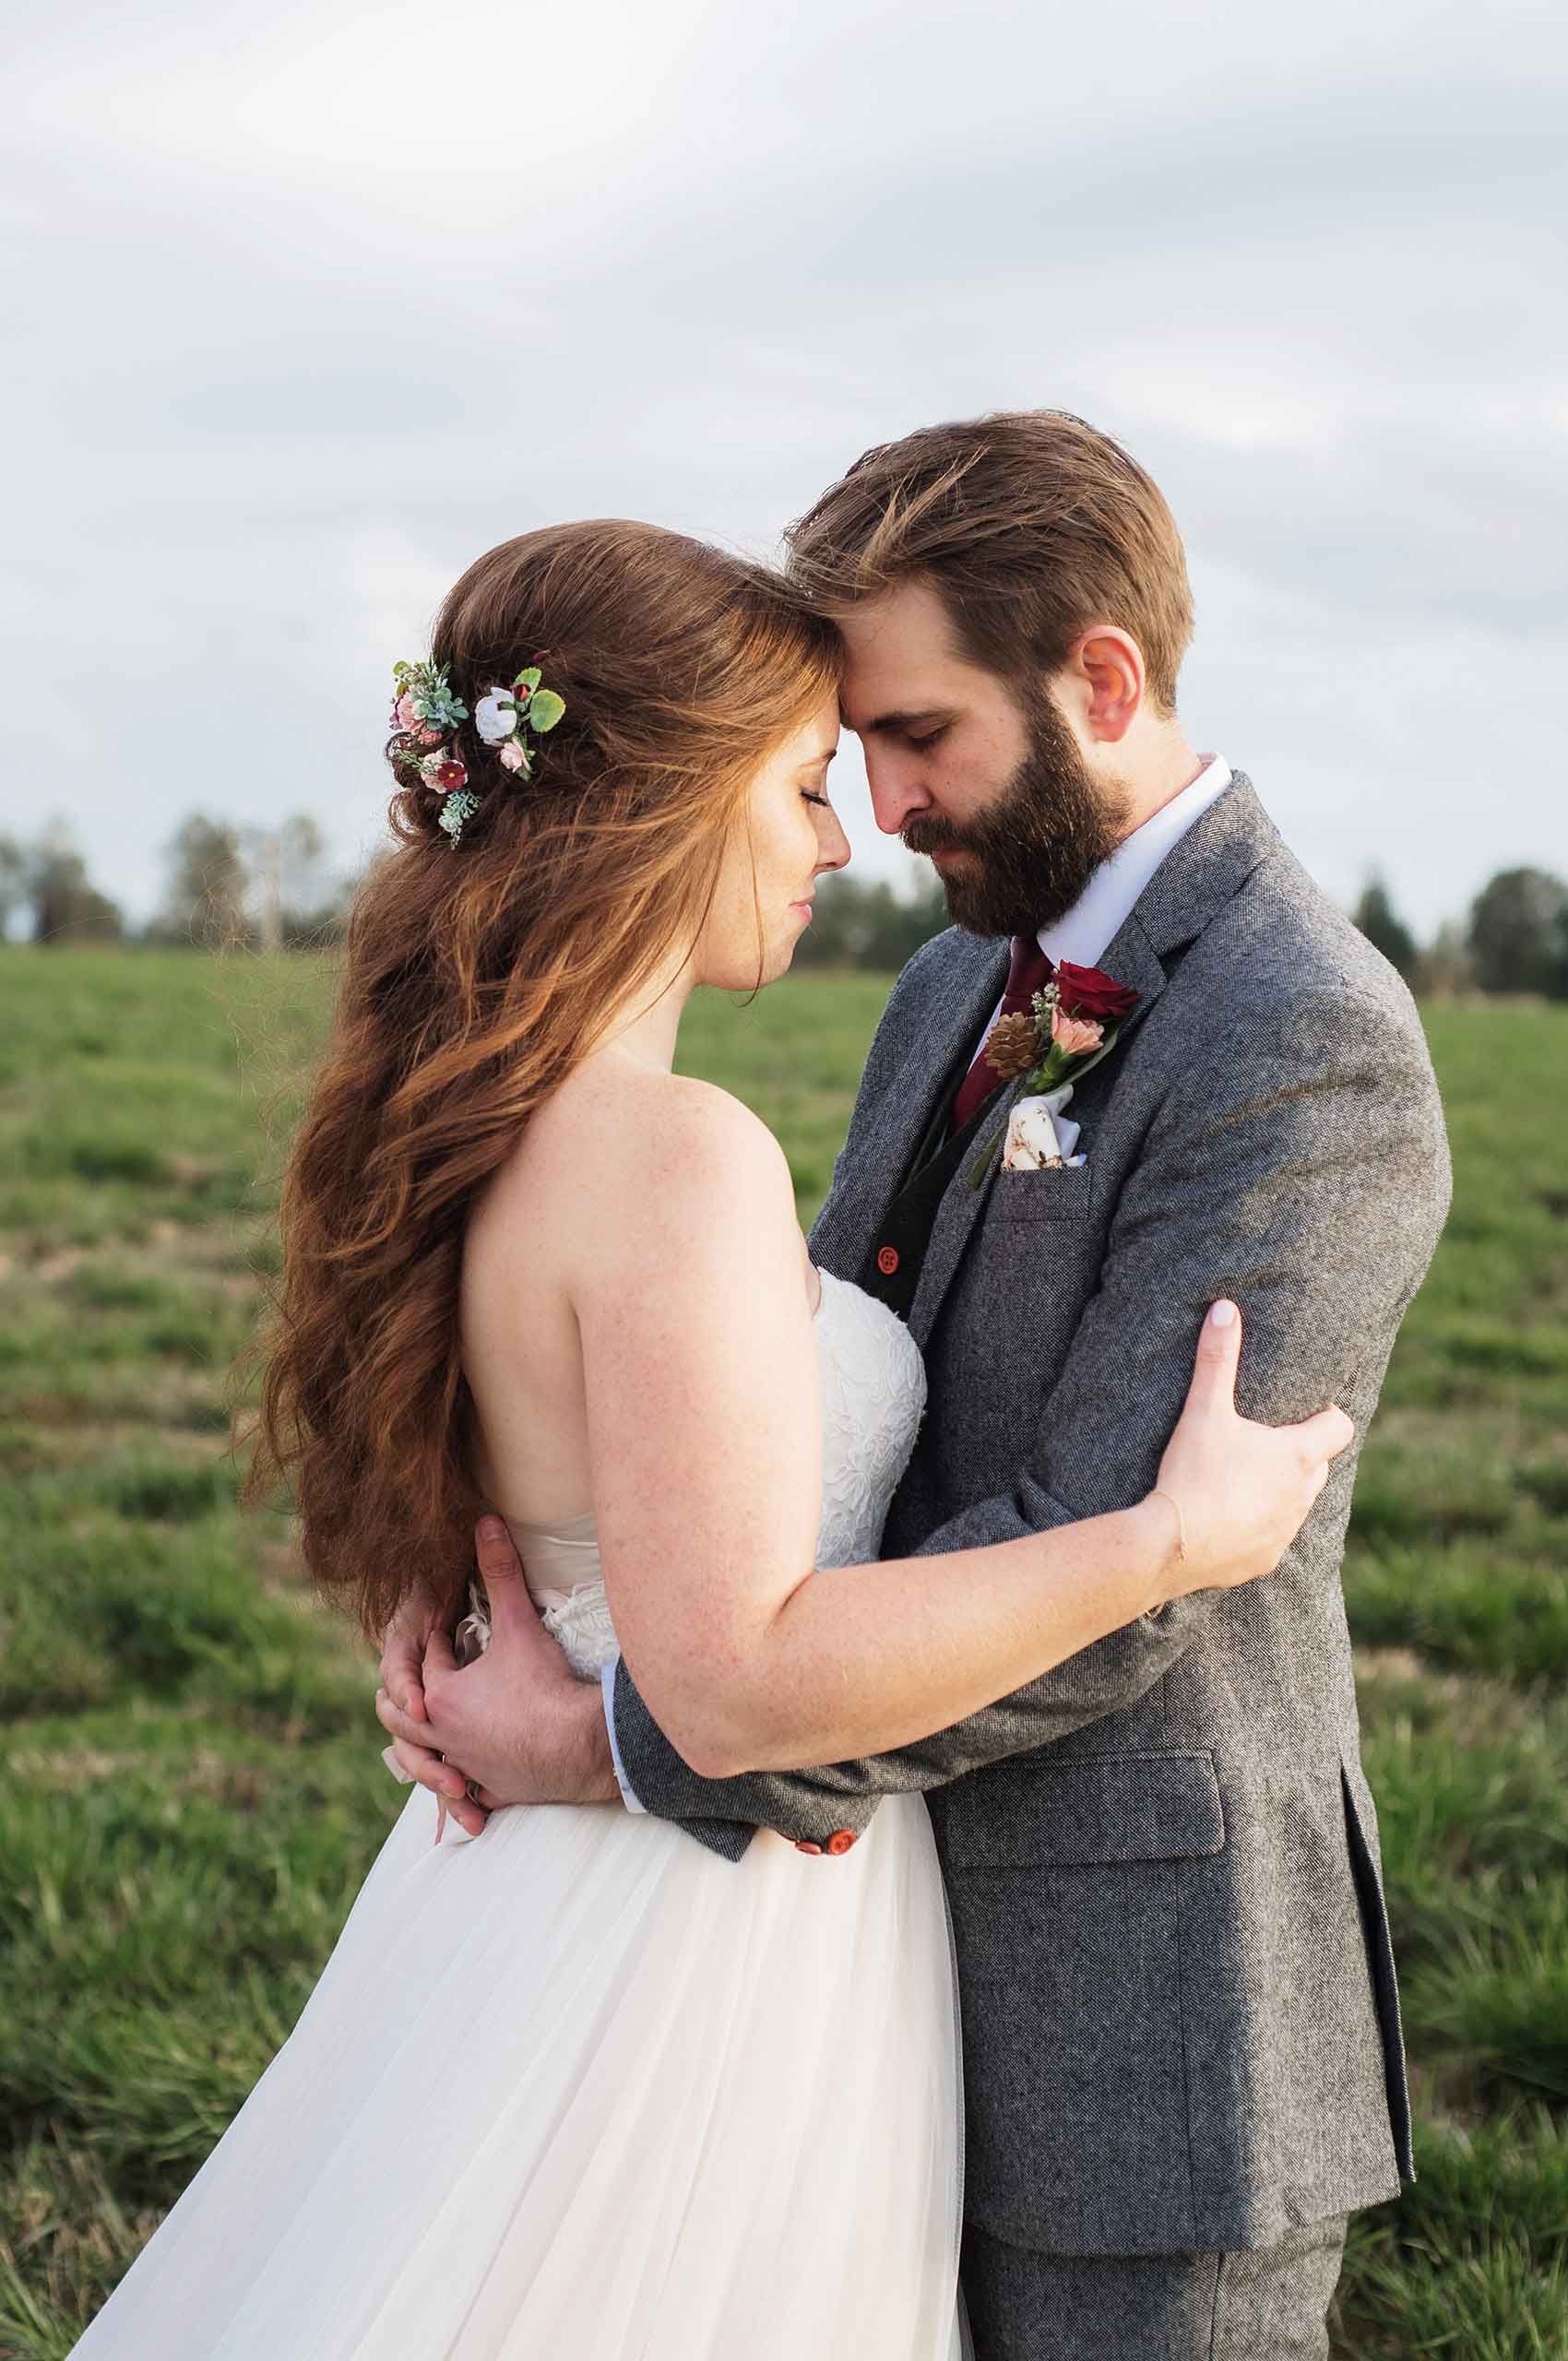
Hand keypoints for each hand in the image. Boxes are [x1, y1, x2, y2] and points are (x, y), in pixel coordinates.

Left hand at [375, 1516, 620, 1829]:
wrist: (581, 1745)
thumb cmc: (545, 1686)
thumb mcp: (519, 1624)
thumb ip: (500, 1572)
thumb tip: (485, 1522)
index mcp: (441, 1696)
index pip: (426, 1663)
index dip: (434, 1641)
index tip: (444, 1627)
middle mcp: (444, 1736)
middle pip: (404, 1719)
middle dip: (400, 1700)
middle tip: (399, 1691)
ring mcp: (466, 1767)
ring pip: (425, 1763)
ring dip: (418, 1753)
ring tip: (416, 1745)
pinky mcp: (490, 1791)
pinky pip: (466, 1796)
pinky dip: (460, 1792)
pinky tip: (465, 1790)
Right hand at [1148, 1301, 1354, 1598]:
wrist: (1172, 1546)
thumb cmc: (1194, 1473)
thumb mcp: (1204, 1411)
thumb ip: (1217, 1359)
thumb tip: (1225, 1308)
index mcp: (1297, 1456)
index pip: (1339, 1428)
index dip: (1329, 1416)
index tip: (1311, 1410)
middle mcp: (1302, 1495)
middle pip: (1320, 1466)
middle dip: (1302, 1453)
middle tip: (1267, 1442)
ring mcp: (1286, 1532)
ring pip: (1298, 1504)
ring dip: (1282, 1490)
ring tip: (1244, 1480)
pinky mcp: (1266, 1560)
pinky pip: (1273, 1538)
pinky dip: (1258, 1527)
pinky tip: (1228, 1520)